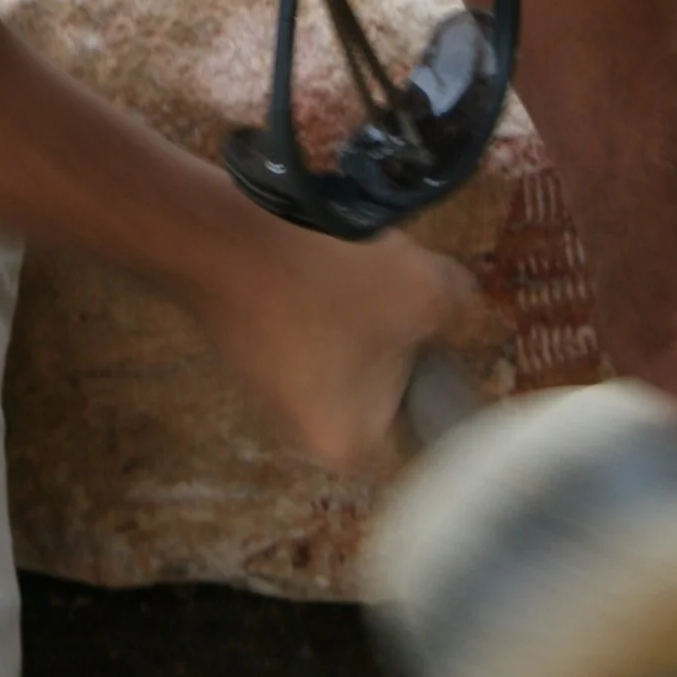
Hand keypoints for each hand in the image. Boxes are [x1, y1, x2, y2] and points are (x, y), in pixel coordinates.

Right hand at [191, 221, 478, 473]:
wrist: (214, 233)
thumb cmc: (323, 279)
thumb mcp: (424, 288)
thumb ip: (461, 308)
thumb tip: (458, 307)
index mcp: (349, 444)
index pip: (425, 421)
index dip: (442, 364)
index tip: (436, 323)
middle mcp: (307, 433)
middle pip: (387, 379)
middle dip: (398, 328)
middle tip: (399, 285)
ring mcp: (275, 392)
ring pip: (353, 345)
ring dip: (362, 303)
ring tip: (351, 265)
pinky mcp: (254, 349)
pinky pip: (314, 324)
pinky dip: (321, 290)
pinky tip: (315, 260)